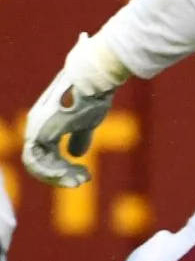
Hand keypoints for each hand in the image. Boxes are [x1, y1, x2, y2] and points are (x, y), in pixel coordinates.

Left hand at [22, 32, 127, 187]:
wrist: (94, 79)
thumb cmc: (94, 96)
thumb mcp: (87, 122)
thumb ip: (79, 138)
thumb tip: (75, 156)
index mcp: (45, 124)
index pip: (46, 155)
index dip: (62, 169)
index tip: (84, 174)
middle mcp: (36, 126)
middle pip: (41, 162)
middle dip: (62, 176)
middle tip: (83, 181)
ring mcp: (35, 129)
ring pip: (38, 165)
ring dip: (59, 177)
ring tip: (81, 180)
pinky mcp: (39, 132)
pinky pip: (37, 162)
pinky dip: (54, 173)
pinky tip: (73, 174)